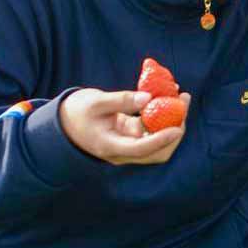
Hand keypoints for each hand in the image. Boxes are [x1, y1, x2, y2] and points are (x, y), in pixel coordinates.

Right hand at [59, 89, 189, 164]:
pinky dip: (164, 116)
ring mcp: (129, 146)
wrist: (65, 122)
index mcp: (110, 146)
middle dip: (176, 128)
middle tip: (183, 101)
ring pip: (159, 141)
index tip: (178, 127)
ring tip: (181, 96)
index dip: (161, 139)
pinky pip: (154, 130)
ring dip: (174, 121)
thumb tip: (149, 97)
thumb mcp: (95, 101)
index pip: (140, 149)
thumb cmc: (76, 111)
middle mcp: (123, 152)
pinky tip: (170, 96)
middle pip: (157, 151)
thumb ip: (121, 100)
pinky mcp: (133, 137)